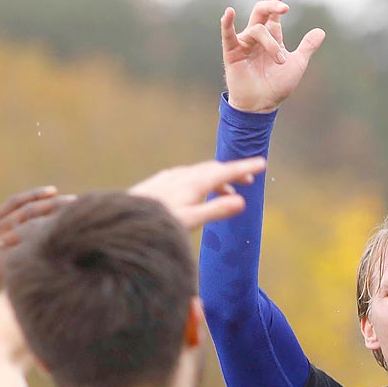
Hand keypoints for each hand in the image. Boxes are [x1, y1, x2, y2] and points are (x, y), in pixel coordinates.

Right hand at [0, 187, 68, 312]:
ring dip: (54, 219)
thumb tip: (22, 237)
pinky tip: (65, 240)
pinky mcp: (7, 261)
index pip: (15, 203)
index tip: (54, 191)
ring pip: (31, 225)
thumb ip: (0, 238)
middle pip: (28, 210)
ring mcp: (2, 245)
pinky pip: (29, 247)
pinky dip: (47, 241)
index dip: (35, 195)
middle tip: (75, 201)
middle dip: (53, 204)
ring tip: (75, 216)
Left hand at [129, 158, 268, 229]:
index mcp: (194, 183)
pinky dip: (202, 181)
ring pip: (200, 172)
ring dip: (217, 178)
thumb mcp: (191, 220)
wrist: (125, 219)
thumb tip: (242, 201)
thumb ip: (216, 210)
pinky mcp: (161, 182)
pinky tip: (199, 190)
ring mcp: (170, 177)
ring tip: (228, 190)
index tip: (263, 163)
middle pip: (214, 169)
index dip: (245, 167)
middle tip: (250, 179)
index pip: (225, 172)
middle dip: (233, 172)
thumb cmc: (159, 223)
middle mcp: (183, 175)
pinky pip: (188, 176)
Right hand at [222, 0, 325, 113]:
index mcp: (272, 35)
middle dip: (273, 6)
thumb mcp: (297, 64)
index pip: (273, 8)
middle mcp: (257, 35)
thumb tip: (321, 31)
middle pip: (262, 10)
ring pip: (257, 30)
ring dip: (271, 45)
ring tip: (280, 61)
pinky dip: (227, 23)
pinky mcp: (232, 52)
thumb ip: (307, 47)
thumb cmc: (277, 85)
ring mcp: (244, 42)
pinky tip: (228, 13)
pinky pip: (228, 34)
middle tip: (286, 9)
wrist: (263, 105)